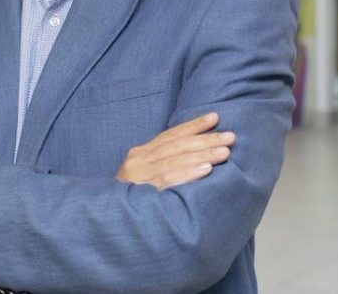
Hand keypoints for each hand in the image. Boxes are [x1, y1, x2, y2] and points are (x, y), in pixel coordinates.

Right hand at [116, 112, 235, 190]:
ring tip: (225, 151)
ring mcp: (139, 175)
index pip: (170, 135)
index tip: (215, 117)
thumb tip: (197, 154)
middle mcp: (138, 160)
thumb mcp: (145, 175)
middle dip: (205, 139)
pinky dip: (188, 172)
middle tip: (230, 136)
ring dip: (202, 154)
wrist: (108, 220)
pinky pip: (169, 178)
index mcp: (140, 154)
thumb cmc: (134, 199)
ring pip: (175, 159)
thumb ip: (164, 164)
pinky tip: (206, 169)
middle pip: (176, 145)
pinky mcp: (142, 190)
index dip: (193, 126)